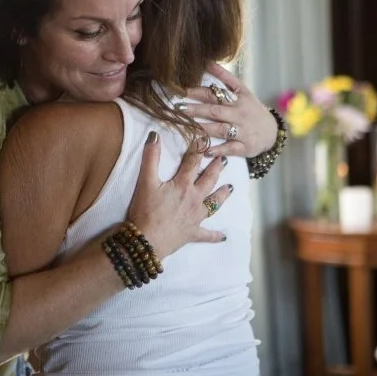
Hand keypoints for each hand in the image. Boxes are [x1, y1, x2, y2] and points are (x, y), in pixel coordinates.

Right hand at [126, 132, 231, 259]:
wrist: (147, 240)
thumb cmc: (146, 211)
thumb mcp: (145, 181)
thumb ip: (150, 157)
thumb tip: (154, 135)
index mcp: (183, 185)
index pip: (193, 162)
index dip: (198, 149)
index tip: (204, 139)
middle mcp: (194, 199)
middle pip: (208, 181)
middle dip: (216, 169)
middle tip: (225, 160)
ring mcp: (196, 217)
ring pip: (214, 204)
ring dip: (223, 195)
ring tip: (231, 188)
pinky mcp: (193, 233)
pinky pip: (207, 235)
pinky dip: (215, 236)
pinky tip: (224, 236)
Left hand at [179, 62, 277, 158]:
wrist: (272, 131)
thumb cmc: (251, 109)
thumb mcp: (242, 91)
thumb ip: (225, 77)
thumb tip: (207, 62)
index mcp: (238, 98)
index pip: (215, 93)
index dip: (197, 91)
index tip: (180, 90)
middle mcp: (240, 113)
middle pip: (215, 111)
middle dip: (195, 109)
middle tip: (178, 108)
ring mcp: (243, 130)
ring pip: (221, 129)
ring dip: (203, 128)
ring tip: (187, 127)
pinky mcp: (245, 147)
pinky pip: (230, 148)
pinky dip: (219, 150)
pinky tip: (206, 150)